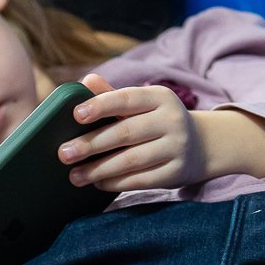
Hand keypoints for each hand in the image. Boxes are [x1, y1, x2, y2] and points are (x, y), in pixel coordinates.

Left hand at [57, 73, 204, 192]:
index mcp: (160, 97)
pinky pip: (141, 180)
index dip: (101, 105)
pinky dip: (115, 182)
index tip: (76, 115)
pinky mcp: (176, 172)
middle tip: (64, 153)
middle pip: (125, 133)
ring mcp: (176, 147)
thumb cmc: (157, 121)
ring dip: (99, 169)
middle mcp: (172, 120)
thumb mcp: (142, 104)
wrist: (199, 146)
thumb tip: (85, 81)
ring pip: (131, 160)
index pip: (127, 99)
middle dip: (91, 144)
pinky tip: (97, 183)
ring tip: (75, 175)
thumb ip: (113, 95)